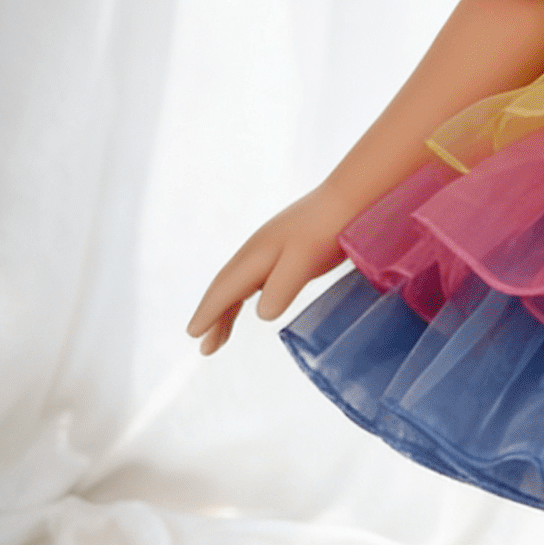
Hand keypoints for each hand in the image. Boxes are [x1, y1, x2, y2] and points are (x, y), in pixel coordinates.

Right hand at [187, 184, 353, 354]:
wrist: (351, 197)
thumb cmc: (328, 230)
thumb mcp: (304, 261)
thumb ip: (281, 288)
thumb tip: (261, 314)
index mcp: (255, 256)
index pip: (224, 290)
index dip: (208, 314)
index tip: (192, 335)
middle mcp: (256, 251)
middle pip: (225, 287)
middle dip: (212, 316)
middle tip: (202, 346)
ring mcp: (270, 248)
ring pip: (239, 284)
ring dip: (227, 310)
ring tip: (219, 337)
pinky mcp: (287, 248)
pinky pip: (255, 278)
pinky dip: (244, 295)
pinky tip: (251, 303)